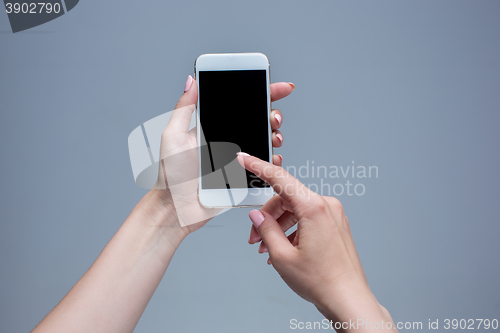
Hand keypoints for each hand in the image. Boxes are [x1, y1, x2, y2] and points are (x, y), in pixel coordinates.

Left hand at [154, 76, 294, 232]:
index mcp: (212, 127)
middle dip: (272, 114)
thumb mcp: (173, 135)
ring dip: (275, 135)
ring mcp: (236, 158)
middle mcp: (226, 140)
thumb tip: (192, 80)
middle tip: (272, 117)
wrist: (177, 208)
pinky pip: (263, 165)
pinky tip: (272, 157)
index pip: (239, 104)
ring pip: (264, 141)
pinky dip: (272, 160)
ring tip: (273, 137)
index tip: (279, 87)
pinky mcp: (242, 176)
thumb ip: (184, 108)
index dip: (261, 93)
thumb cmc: (170, 175)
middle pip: (257, 121)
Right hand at [240, 154, 395, 330]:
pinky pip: (307, 219)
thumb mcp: (282, 256)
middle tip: (254, 238)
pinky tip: (282, 249)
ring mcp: (333, 215)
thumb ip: (266, 229)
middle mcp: (326, 206)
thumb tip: (257, 216)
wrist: (348, 299)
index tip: (244, 159)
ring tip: (267, 249)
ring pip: (295, 210)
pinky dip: (292, 230)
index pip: (280, 179)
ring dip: (278, 227)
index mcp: (314, 208)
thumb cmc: (322, 281)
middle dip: (266, 217)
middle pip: (286, 199)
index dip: (258, 167)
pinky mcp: (335, 225)